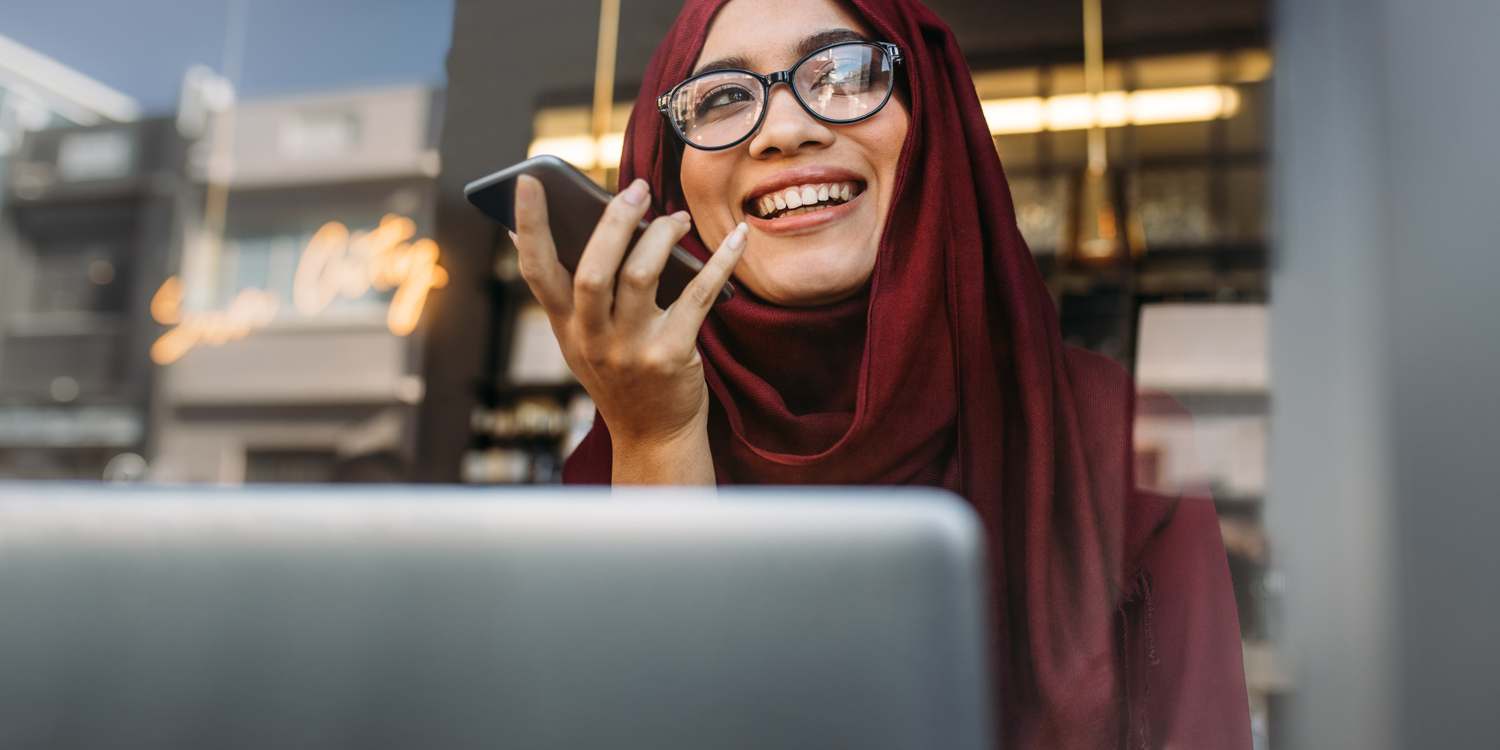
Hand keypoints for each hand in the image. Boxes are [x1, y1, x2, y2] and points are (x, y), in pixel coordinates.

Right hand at [510, 175, 745, 483]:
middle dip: (614, 222)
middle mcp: (593, 339)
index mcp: (566, 328)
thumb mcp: (584, 342)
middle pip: (594, 269)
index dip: (529, 225)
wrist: (654, 437)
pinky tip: (736, 238)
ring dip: (661, 235)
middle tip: (636, 189)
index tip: (528, 181)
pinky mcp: (672, 356)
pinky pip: (698, 296)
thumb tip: (565, 226)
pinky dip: (720, 262)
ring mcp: (632, 350)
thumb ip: (572, 295)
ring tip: (676, 218)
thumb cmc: (621, 376)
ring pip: (641, 276)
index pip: (536, 271)